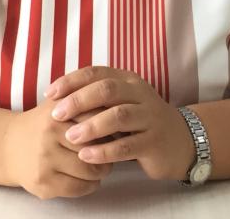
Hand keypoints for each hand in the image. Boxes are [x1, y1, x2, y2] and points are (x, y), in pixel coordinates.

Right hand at [0, 95, 112, 199]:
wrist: (9, 146)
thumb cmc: (44, 123)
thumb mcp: (60, 103)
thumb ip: (85, 98)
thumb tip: (119, 104)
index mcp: (56, 113)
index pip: (96, 120)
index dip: (110, 125)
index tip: (116, 127)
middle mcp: (49, 135)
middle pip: (96, 146)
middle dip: (109, 149)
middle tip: (111, 149)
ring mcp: (45, 161)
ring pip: (90, 170)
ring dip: (101, 170)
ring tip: (101, 164)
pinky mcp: (43, 183)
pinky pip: (79, 188)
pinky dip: (90, 185)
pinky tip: (88, 177)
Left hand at [46, 66, 195, 181]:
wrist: (180, 142)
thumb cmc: (140, 121)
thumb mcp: (122, 102)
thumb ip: (98, 97)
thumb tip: (58, 97)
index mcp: (128, 80)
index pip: (96, 73)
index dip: (71, 81)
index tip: (49, 93)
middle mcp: (140, 94)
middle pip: (107, 90)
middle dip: (78, 101)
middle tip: (56, 115)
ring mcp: (149, 117)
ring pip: (118, 116)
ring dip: (91, 126)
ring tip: (70, 137)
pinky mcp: (154, 142)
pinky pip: (127, 146)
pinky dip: (104, 151)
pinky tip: (86, 156)